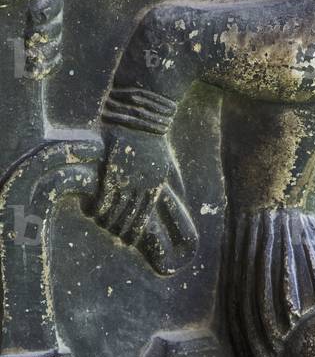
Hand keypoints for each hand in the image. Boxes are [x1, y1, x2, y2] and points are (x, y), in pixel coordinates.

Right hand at [91, 128, 197, 273]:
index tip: (128, 238)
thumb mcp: (167, 164)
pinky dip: (99, 207)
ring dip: (107, 220)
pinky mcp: (113, 170)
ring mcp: (127, 179)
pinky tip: (93, 211)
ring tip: (100, 223)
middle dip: (120, 229)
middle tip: (112, 234)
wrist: (142, 118)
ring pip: (116, 209)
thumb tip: (180, 198)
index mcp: (156, 186)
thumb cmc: (154, 140)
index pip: (144, 216)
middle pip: (130, 216)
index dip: (135, 230)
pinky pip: (105, 196)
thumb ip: (171, 182)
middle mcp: (142, 187)